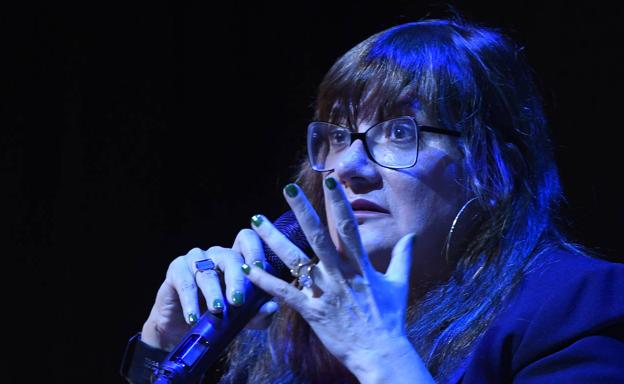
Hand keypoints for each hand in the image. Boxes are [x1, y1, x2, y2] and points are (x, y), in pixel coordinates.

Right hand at [141, 230, 278, 350]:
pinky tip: (193, 318)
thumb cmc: (217, 318)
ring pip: (206, 272)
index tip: (260, 269)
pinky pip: (185, 283)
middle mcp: (216, 255)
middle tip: (238, 301)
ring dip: (213, 293)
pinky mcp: (176, 269)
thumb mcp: (241, 320)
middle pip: (229, 256)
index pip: (247, 240)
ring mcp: (195, 259)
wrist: (182, 330)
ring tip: (218, 311)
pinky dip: (191, 302)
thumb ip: (257, 314)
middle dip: (236, 279)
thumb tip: (272, 307)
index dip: (255, 250)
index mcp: (236, 260)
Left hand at [242, 179, 434, 382]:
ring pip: (296, 261)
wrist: (381, 354)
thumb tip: (411, 235)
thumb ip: (403, 256)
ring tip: (256, 221)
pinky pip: (285, 293)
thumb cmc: (390, 319)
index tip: (330, 182)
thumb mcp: (399, 284)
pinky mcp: (312, 311)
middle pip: (318, 237)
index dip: (338, 204)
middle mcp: (341, 275)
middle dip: (303, 212)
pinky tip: (248, 268)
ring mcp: (325, 292)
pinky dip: (265, 281)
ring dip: (274, 240)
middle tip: (288, 190)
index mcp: (361, 266)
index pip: (349, 228)